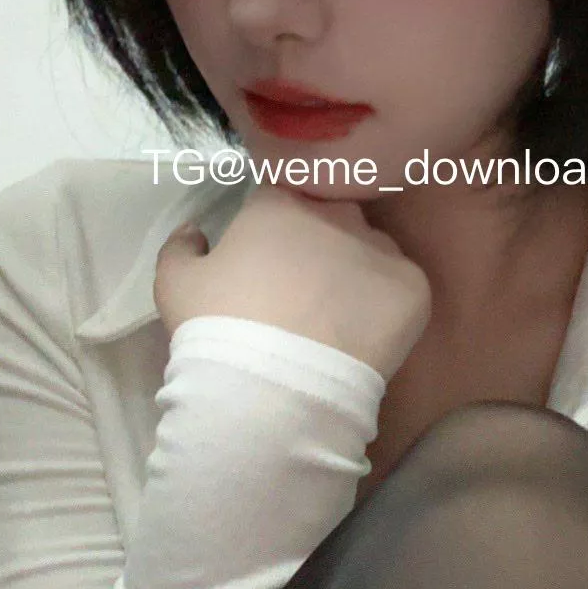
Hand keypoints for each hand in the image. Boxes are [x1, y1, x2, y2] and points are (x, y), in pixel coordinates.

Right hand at [153, 186, 432, 379]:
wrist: (272, 392)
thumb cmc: (217, 331)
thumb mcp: (175, 284)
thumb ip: (182, 245)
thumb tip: (195, 231)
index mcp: (280, 202)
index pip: (286, 196)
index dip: (279, 229)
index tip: (271, 259)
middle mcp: (336, 213)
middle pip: (335, 218)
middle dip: (322, 245)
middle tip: (306, 291)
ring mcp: (380, 249)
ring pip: (373, 252)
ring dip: (358, 274)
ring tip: (338, 320)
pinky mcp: (413, 287)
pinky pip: (404, 288)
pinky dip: (389, 308)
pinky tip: (364, 338)